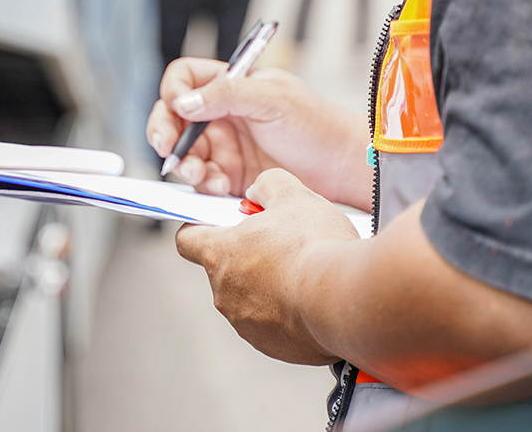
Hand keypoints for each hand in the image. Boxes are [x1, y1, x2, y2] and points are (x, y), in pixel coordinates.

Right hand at [146, 58, 372, 204]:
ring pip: (184, 152)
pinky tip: (217, 186)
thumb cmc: (316, 125)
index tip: (178, 109)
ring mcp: (226, 146)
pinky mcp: (231, 177)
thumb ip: (226, 94)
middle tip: (167, 150)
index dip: (174, 92)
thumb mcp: (271, 98)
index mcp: (232, 85)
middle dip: (165, 134)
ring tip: (199, 174)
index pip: (185, 79)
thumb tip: (182, 101)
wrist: (342, 168)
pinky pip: (202, 180)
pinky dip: (202, 185)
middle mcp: (223, 114)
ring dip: (184, 164)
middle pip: (174, 118)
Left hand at [175, 169, 359, 364]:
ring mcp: (246, 324)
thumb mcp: (292, 195)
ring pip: (252, 298)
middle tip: (283, 244)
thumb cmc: (314, 246)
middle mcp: (225, 293)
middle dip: (251, 256)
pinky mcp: (272, 346)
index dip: (198, 230)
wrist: (344, 299)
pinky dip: (290, 313)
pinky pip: (275, 325)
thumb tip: (258, 192)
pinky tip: (314, 298)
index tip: (215, 225)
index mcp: (221, 254)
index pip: (187, 241)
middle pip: (227, 269)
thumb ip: (268, 185)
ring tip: (306, 272)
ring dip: (272, 286)